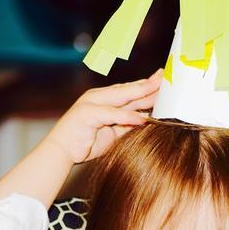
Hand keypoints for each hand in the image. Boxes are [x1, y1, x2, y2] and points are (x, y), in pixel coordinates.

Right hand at [44, 68, 163, 164]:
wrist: (61, 151)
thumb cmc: (86, 143)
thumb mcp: (113, 134)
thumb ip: (127, 125)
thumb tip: (145, 121)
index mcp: (105, 100)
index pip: (130, 91)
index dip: (147, 86)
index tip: (164, 82)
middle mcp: (100, 97)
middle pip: (129, 90)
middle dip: (149, 84)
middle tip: (167, 78)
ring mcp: (93, 103)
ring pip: (123, 97)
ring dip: (142, 93)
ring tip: (159, 91)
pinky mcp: (88, 113)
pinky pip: (112, 115)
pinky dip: (128, 117)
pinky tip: (142, 118)